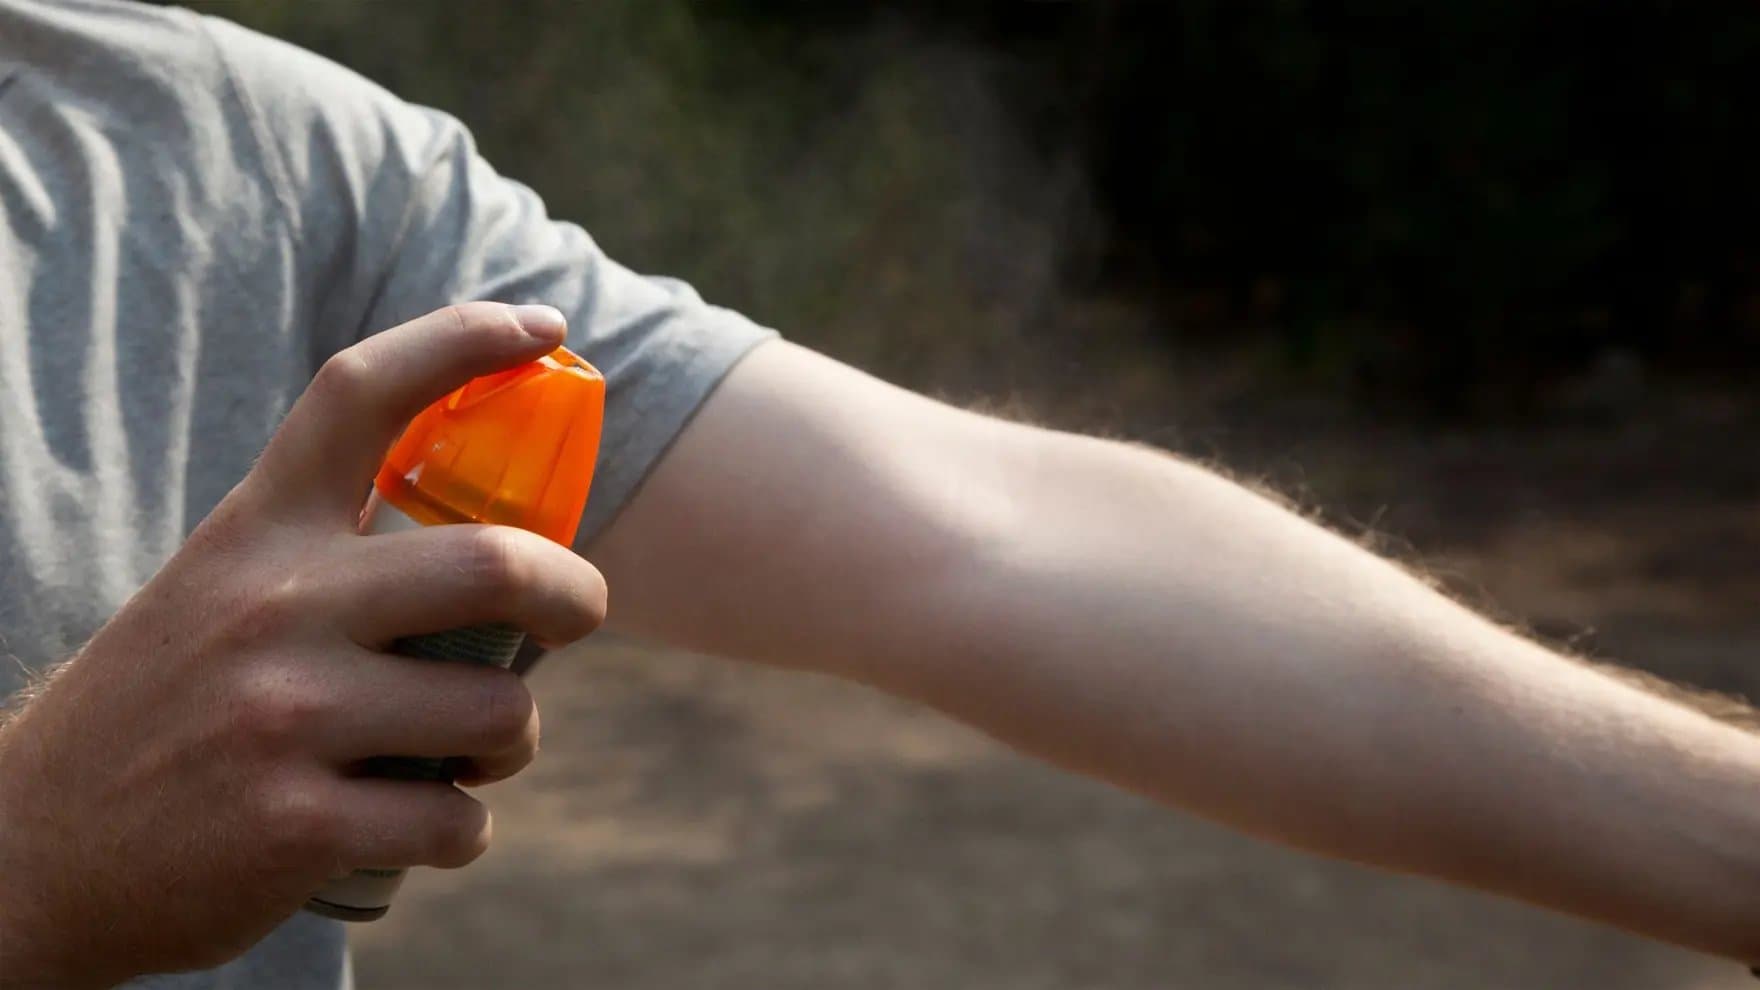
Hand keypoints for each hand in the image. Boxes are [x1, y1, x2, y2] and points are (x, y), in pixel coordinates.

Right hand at [0, 303, 607, 987]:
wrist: (33, 855)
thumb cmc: (166, 711)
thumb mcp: (219, 592)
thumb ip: (327, 558)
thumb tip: (495, 552)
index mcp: (255, 531)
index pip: (362, 392)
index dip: (464, 339)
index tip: (541, 324)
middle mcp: (270, 608)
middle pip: (494, 564)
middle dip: (575, 595)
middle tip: (577, 615)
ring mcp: (281, 718)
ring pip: (498, 711)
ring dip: (512, 740)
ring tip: (468, 754)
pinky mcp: (292, 827)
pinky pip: (455, 821)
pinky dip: (464, 828)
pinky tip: (423, 823)